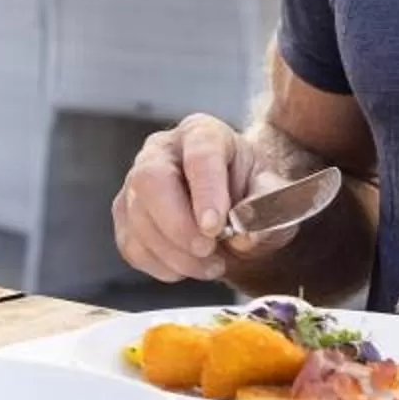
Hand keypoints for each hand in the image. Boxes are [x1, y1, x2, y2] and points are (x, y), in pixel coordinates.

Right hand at [114, 115, 290, 281]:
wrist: (235, 214)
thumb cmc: (253, 197)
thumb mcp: (274, 198)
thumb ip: (267, 210)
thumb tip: (246, 233)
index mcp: (203, 133)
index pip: (199, 154)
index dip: (206, 191)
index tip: (216, 227)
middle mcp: (161, 150)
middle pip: (151, 180)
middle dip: (178, 224)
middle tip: (207, 251)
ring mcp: (135, 181)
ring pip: (137, 218)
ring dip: (175, 253)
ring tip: (212, 265)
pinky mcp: (124, 215)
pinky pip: (131, 244)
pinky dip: (160, 265)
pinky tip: (188, 266)